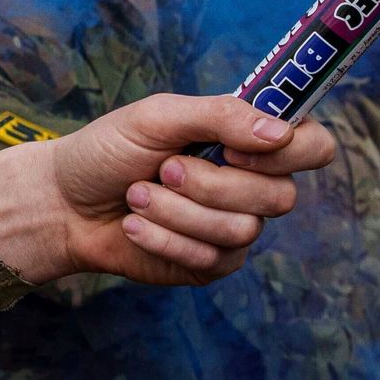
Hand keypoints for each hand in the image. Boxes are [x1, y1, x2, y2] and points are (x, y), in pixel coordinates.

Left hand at [0, 94, 331, 284]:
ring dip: (176, 211)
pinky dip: (163, 237)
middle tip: (163, 169)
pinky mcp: (211, 264)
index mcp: (248, 140)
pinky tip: (134, 225)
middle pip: (280, 196)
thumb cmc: (110, 150)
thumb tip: (278, 131)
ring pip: (241, 230)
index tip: (233, 148)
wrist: (65, 202)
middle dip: (211, 184)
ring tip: (137, 195)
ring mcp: (236, 228)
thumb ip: (219, 115)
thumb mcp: (157, 117)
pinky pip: (210, 258)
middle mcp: (253, 184)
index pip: (314, 145)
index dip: (288, 151)